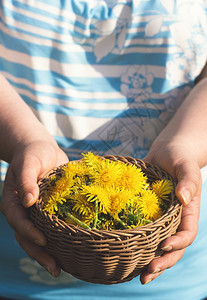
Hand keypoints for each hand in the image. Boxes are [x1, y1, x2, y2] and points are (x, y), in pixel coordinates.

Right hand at [0, 140, 68, 276]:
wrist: (42, 150)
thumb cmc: (34, 153)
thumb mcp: (29, 162)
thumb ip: (27, 180)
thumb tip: (28, 201)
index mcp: (14, 201)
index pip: (18, 221)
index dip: (29, 232)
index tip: (44, 240)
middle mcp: (23, 211)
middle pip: (27, 236)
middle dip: (39, 253)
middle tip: (54, 268)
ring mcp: (35, 214)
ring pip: (37, 237)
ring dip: (47, 253)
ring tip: (60, 269)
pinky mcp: (48, 212)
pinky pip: (51, 229)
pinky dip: (57, 241)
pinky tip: (69, 251)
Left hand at [140, 142, 200, 283]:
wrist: (166, 153)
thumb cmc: (178, 157)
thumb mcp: (185, 166)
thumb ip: (188, 181)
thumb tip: (184, 198)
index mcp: (187, 212)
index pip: (187, 233)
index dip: (177, 243)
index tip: (163, 245)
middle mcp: (174, 220)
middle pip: (173, 248)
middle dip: (163, 262)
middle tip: (148, 272)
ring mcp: (160, 219)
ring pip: (157, 246)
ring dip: (150, 262)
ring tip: (139, 276)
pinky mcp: (146, 215)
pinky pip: (143, 233)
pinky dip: (136, 246)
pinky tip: (124, 255)